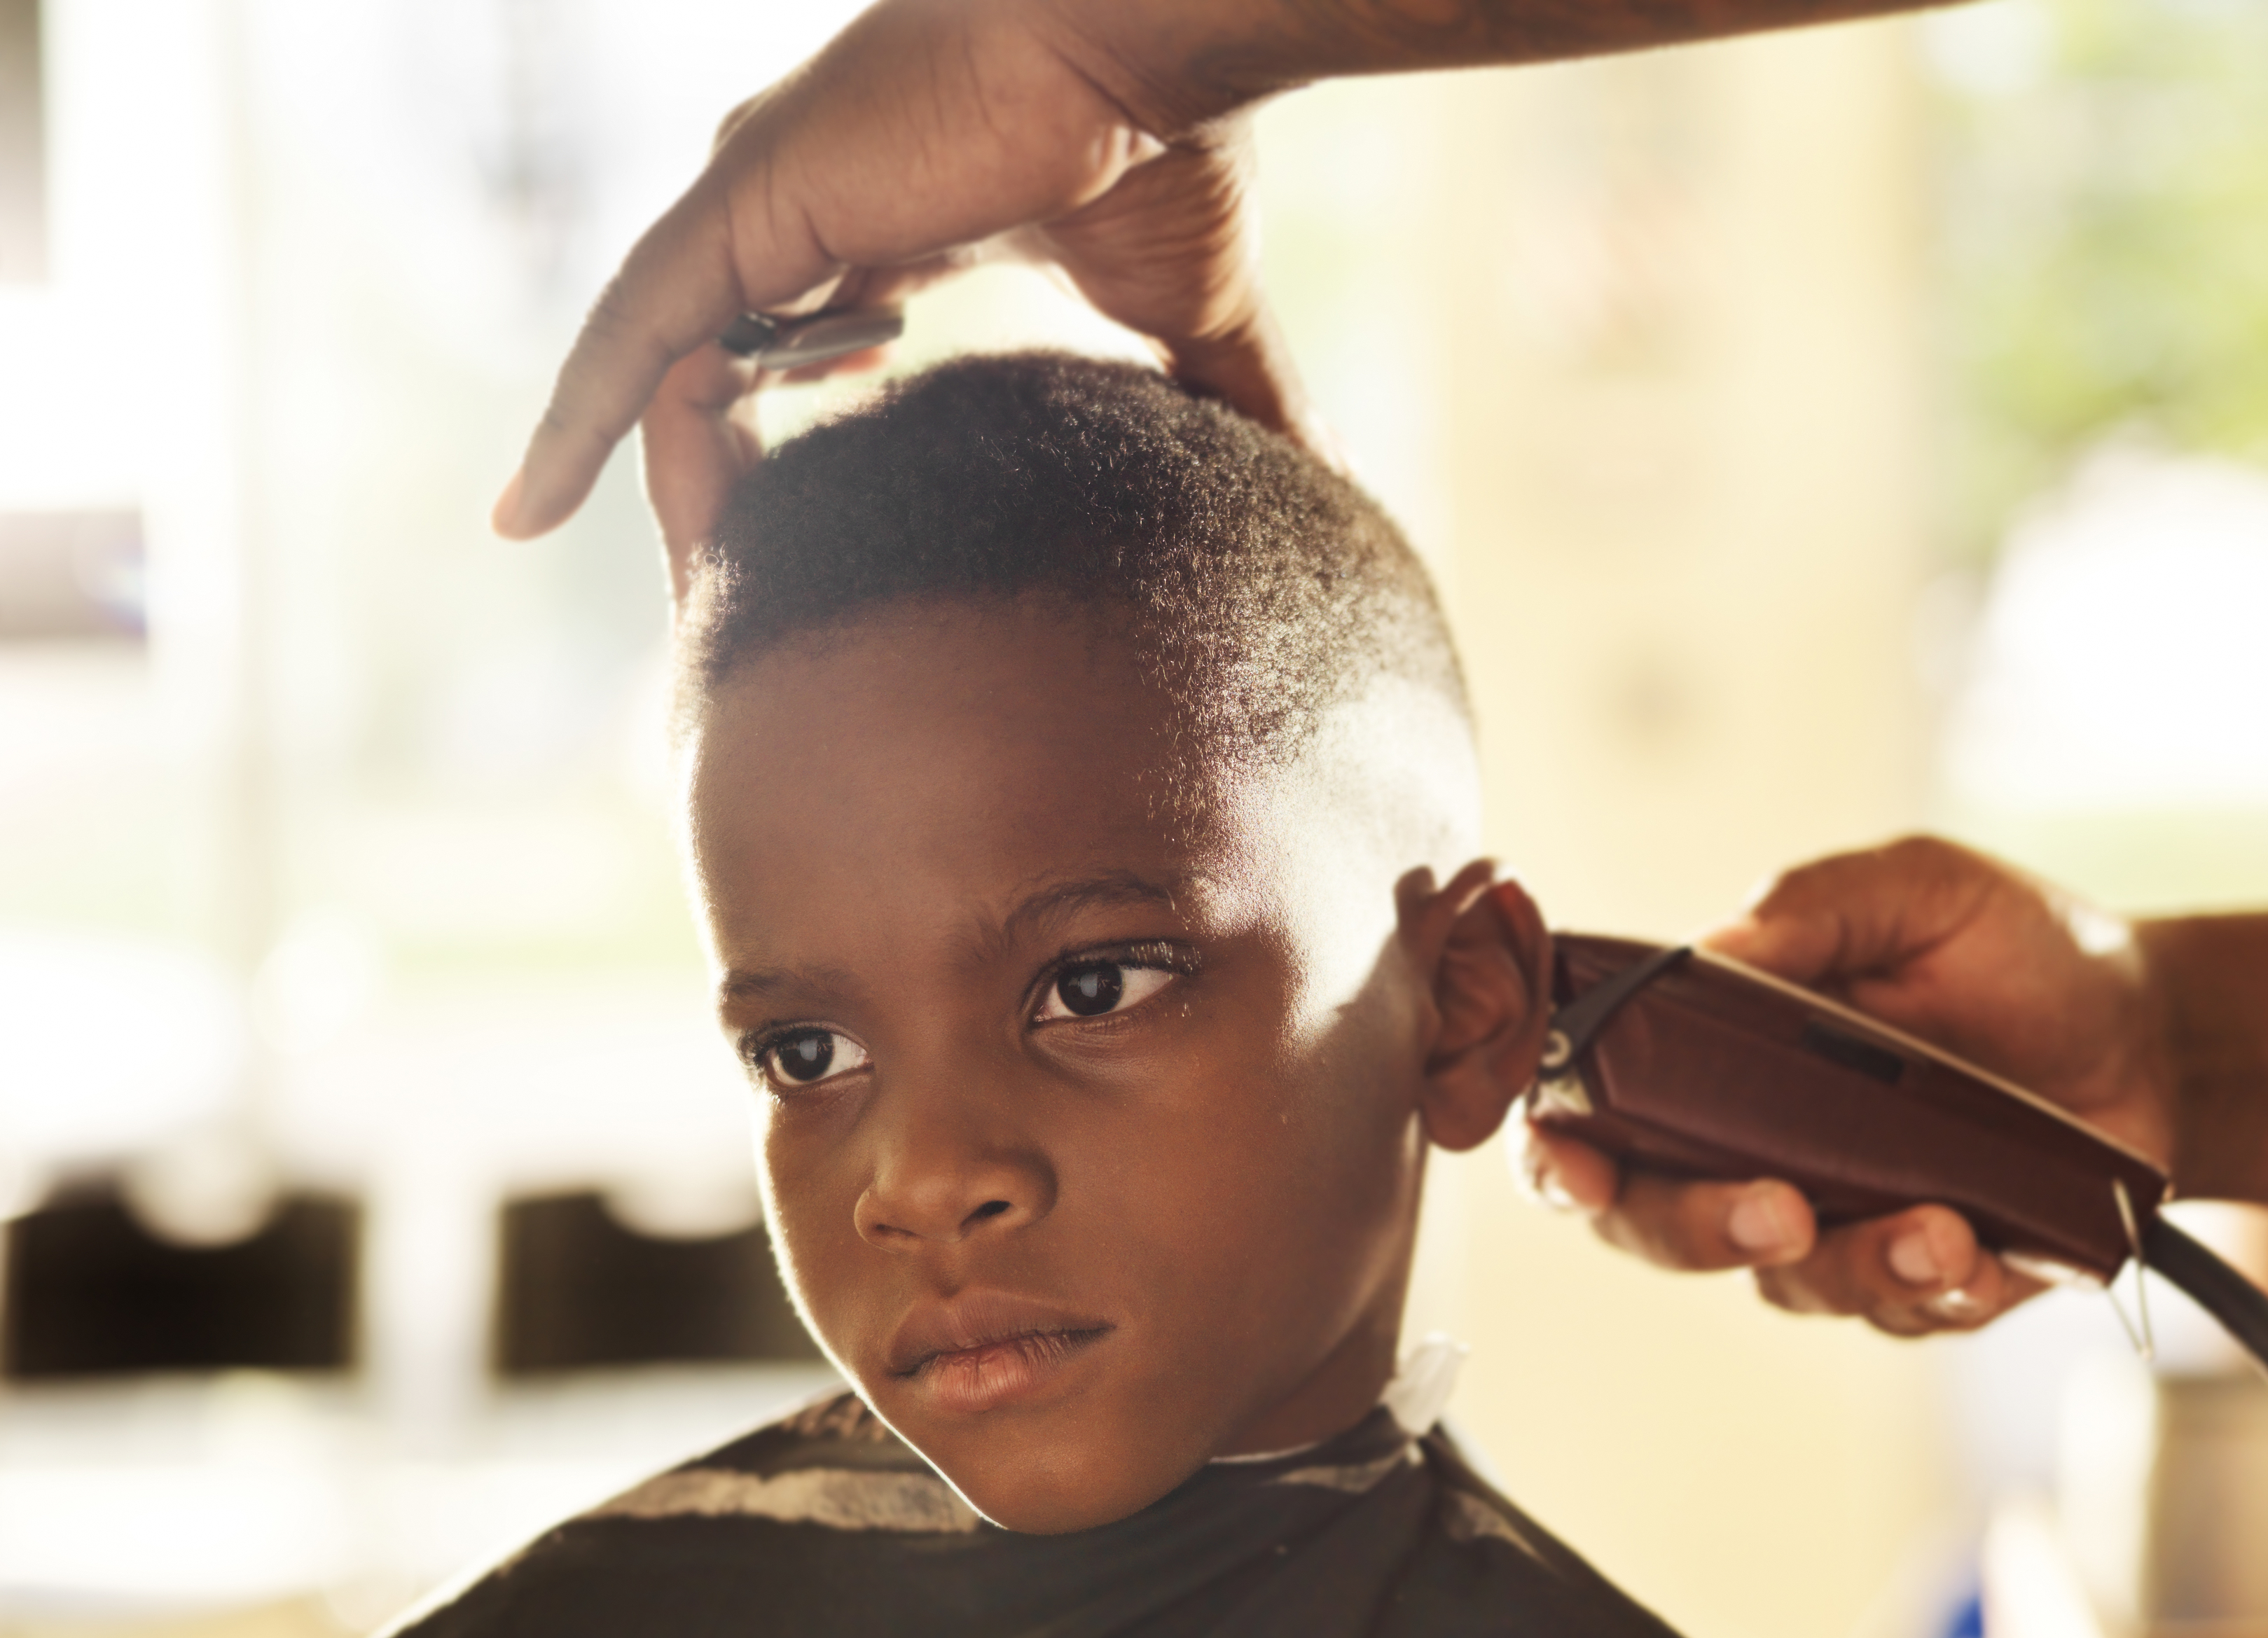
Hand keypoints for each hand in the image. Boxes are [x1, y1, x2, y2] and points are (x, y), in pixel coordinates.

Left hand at [502, 0, 1313, 554]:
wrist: (1136, 40)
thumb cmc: (1171, 144)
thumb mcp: (1193, 308)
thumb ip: (1231, 398)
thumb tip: (1330, 490)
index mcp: (901, 208)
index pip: (811, 310)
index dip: (793, 378)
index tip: (791, 457)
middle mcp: (810, 196)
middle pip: (718, 333)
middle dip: (689, 424)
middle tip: (673, 540)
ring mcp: (762, 200)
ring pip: (651, 343)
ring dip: (609, 437)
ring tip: (540, 534)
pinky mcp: (734, 212)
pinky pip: (623, 337)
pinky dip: (570, 421)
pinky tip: (519, 513)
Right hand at [1519, 836, 2173, 1336]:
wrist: (2156, 1031)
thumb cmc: (2018, 949)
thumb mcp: (1921, 889)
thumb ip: (1817, 904)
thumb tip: (1717, 944)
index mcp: (1718, 1052)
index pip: (1596, 1117)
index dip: (1561, 1155)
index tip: (1581, 1168)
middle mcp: (1754, 1148)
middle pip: (1663, 1226)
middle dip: (1702, 1229)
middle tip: (1780, 1209)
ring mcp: (1837, 1223)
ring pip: (1793, 1285)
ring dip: (1858, 1265)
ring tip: (1943, 1226)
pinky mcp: (1927, 1279)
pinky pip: (1906, 1314)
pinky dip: (1944, 1290)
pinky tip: (1991, 1249)